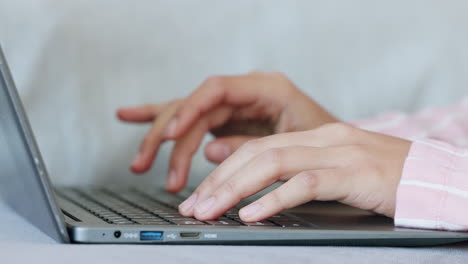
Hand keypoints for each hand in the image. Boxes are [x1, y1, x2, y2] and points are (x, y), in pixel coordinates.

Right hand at [117, 72, 337, 191]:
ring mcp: (232, 106)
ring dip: (160, 140)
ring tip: (140, 164)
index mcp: (266, 88)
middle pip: (195, 106)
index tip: (171, 135)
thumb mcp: (296, 143)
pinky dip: (159, 117)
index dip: (190, 110)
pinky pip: (188, 118)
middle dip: (170, 138)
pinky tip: (129, 115)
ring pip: (186, 115)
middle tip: (155, 168)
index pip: (217, 90)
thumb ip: (252, 145)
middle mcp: (244, 92)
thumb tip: (209, 151)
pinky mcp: (225, 120)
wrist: (337, 146)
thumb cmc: (324, 139)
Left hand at [177, 123, 410, 220]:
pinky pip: (305, 184)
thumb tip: (258, 190)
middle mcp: (322, 139)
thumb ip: (299, 172)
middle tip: (193, 205)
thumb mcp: (336, 169)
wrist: (433, 175)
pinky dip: (274, 200)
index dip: (224, 171)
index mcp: (315, 136)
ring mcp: (338, 153)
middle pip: (256, 154)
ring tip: (209, 210)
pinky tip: (251, 215)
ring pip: (272, 164)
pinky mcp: (353, 173)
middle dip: (219, 181)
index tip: (201, 194)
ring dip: (235, 189)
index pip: (257, 148)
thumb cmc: (383, 177)